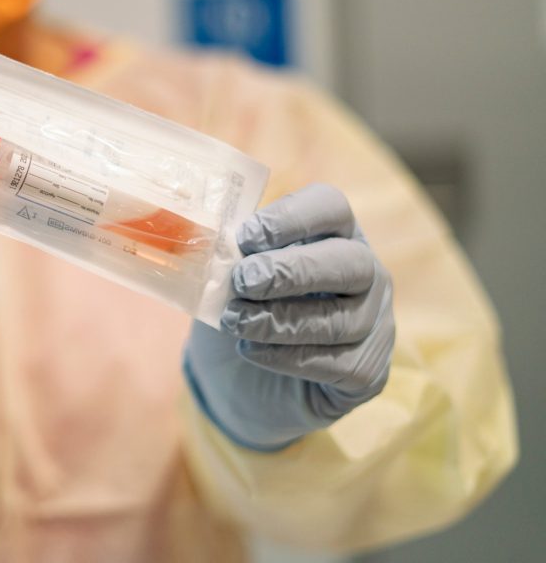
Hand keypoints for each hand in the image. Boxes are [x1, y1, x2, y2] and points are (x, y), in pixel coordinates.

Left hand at [184, 183, 394, 449]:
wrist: (241, 381)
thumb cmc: (240, 312)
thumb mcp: (226, 278)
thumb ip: (228, 257)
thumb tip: (213, 244)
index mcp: (332, 235)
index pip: (331, 207)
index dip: (291, 217)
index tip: (246, 237)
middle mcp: (365, 274)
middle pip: (349, 261)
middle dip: (291, 271)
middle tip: (243, 281)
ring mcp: (375, 323)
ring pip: (340, 319)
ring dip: (279, 319)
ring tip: (234, 321)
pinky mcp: (368, 371)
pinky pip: (336, 363)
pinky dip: (287, 357)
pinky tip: (251, 351)